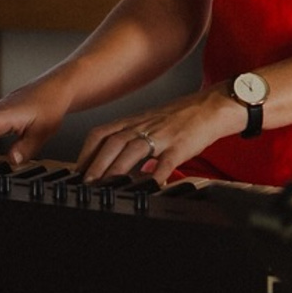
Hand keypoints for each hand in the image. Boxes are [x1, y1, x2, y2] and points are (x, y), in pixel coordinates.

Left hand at [77, 86, 241, 184]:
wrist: (214, 105)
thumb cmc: (184, 117)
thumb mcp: (153, 126)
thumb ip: (136, 143)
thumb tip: (124, 168)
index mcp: (135, 121)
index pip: (102, 133)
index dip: (86, 152)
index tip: (77, 170)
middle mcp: (145, 125)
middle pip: (113, 142)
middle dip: (96, 164)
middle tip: (86, 183)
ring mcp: (163, 134)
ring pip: (134, 149)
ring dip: (117, 169)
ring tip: (107, 186)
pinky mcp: (182, 144)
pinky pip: (167, 160)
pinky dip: (156, 173)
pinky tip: (149, 186)